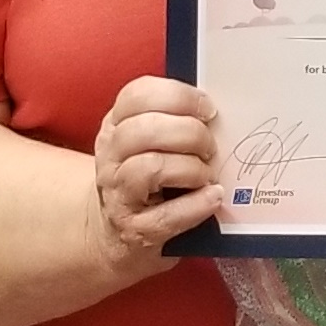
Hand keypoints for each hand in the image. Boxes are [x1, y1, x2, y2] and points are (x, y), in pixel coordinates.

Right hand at [91, 77, 226, 269]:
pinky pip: (167, 214)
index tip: (208, 109)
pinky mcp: (133, 229)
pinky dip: (196, 205)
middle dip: (191, 133)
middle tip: (210, 148)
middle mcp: (110, 155)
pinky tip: (213, 197)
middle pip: (146, 129)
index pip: (138, 95)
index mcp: (115, 125)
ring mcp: (118, 193)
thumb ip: (173, 122)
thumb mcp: (147, 143)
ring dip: (191, 168)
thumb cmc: (143, 179)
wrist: (113, 230)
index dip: (179, 97)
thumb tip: (215, 114)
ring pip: (152, 167)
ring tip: (206, 174)